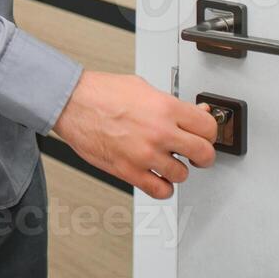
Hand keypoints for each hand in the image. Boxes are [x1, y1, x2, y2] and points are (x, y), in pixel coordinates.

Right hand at [52, 71, 216, 198]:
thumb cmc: (99, 92)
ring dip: (177, 169)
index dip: (209, 132)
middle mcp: (159, 132)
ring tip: (166, 160)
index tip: (204, 134)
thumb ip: (170, 103)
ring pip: (182, 175)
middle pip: (204, 154)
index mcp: (165, 108)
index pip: (208, 128)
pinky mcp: (128, 170)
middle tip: (195, 152)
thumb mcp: (141, 87)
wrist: (70, 102)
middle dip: (202, 154)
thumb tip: (192, 113)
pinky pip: (160, 190)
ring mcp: (144, 154)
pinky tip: (156, 175)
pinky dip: (162, 186)